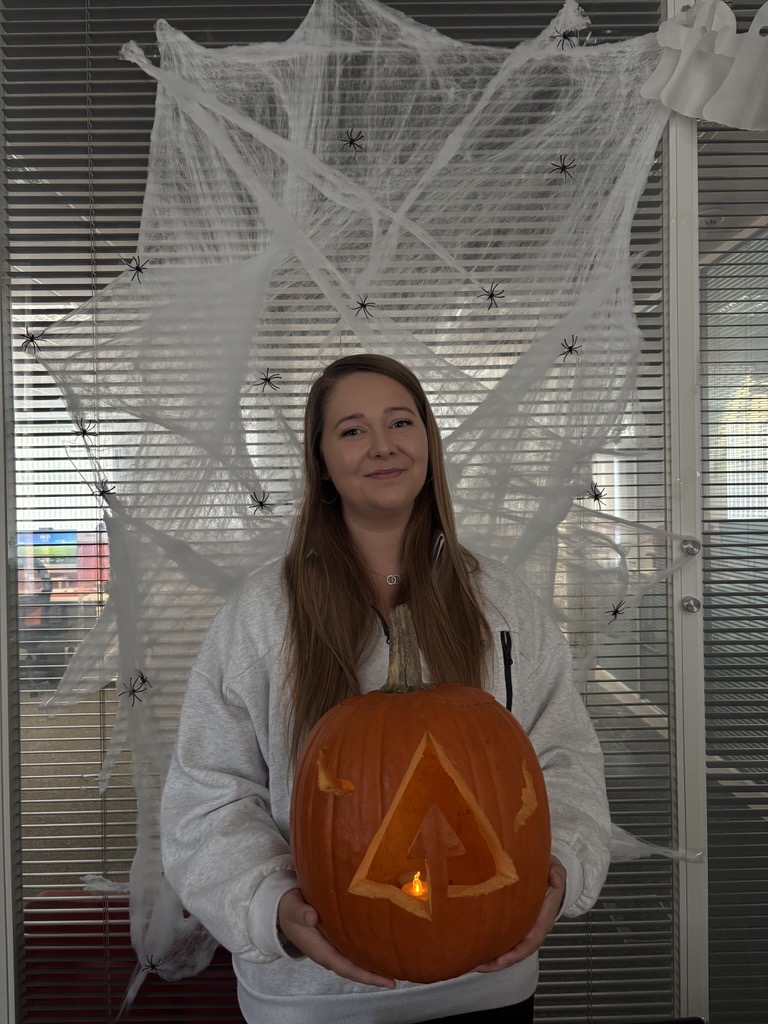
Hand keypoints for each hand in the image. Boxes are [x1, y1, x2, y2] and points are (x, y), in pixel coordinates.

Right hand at [277, 888, 395, 988]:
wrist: (283, 909)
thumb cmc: (290, 909)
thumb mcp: (293, 909)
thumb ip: (301, 912)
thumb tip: (311, 917)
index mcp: (321, 951)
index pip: (347, 968)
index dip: (366, 975)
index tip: (386, 981)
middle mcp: (330, 953)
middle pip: (356, 969)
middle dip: (375, 975)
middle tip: (398, 977)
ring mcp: (334, 947)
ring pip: (356, 960)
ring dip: (374, 965)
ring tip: (396, 965)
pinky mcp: (337, 938)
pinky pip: (355, 949)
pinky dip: (368, 951)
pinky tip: (382, 947)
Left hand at [473, 856, 565, 972]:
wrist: (549, 875)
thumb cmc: (550, 874)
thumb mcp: (556, 869)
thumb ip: (557, 873)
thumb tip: (554, 880)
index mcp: (543, 919)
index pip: (532, 941)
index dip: (516, 953)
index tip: (501, 960)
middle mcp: (534, 929)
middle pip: (517, 952)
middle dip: (498, 962)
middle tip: (478, 965)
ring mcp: (524, 929)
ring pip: (509, 949)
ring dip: (492, 959)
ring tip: (472, 963)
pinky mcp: (516, 925)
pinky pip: (505, 939)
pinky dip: (492, 947)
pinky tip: (476, 950)